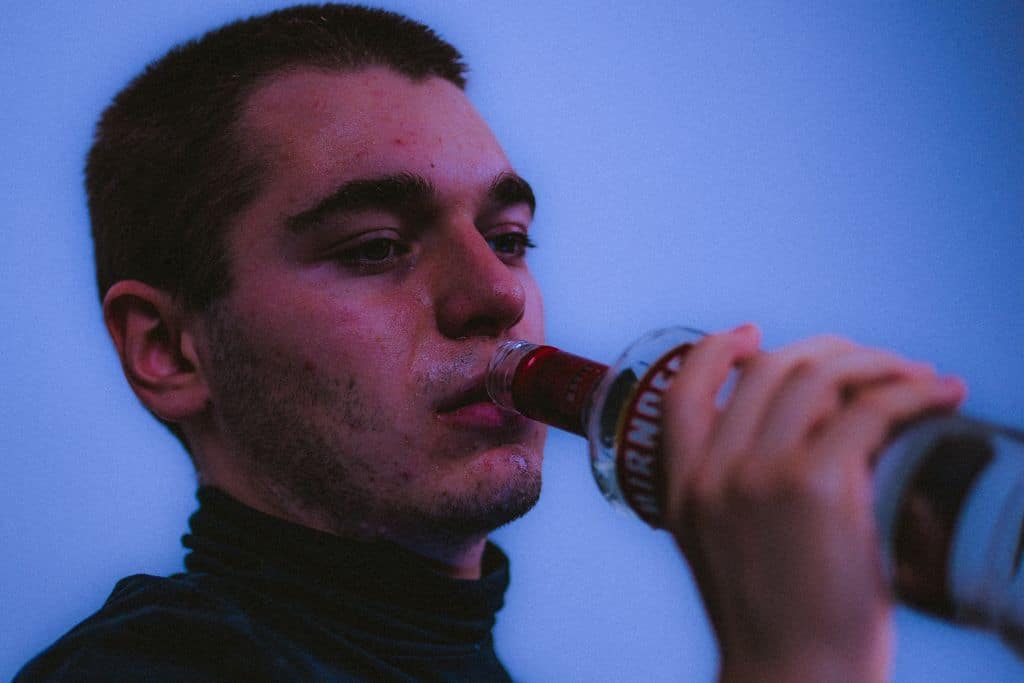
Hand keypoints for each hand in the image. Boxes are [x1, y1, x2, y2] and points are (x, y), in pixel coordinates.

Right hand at [660, 325, 965, 681]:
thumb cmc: (772, 624)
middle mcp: (715, 474)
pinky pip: (870, 410)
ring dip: (875, 363)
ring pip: (817, 376)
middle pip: (766, 370)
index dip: (714, 351)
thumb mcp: (719, 550)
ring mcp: (762, 476)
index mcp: (682, 489)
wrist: (792, 680)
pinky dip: (912, 391)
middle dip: (826, 352)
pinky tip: (940, 392)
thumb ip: (728, 491)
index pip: (682, 391)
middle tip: (870, 363)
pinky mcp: (818, 486)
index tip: (749, 333)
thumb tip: (785, 437)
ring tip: (915, 375)